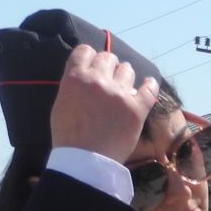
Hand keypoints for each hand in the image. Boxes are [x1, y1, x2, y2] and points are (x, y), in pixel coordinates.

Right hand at [49, 44, 157, 161]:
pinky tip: (149, 84)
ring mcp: (119, 94)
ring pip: (128, 70)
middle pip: (108, 58)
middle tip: (109, 78)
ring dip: (125, 75)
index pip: (85, 51)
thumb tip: (83, 74)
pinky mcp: (137, 108)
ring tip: (124, 86)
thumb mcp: (61, 103)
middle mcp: (98, 81)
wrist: (86, 160)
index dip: (90, 56)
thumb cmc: (69, 136)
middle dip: (109, 66)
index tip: (93, 64)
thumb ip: (73, 84)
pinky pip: (150, 88)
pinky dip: (150, 85)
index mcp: (75, 77)